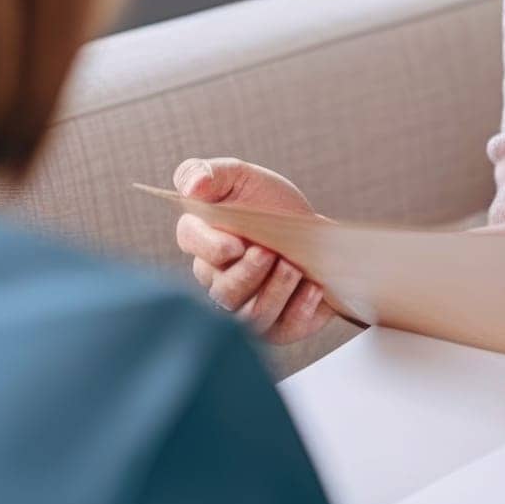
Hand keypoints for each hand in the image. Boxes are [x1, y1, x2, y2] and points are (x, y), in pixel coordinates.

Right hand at [172, 157, 334, 344]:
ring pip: (249, 317)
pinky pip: (282, 330)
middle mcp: (218, 280)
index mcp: (202, 240)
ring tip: (293, 268)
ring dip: (273, 293)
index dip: (210, 247)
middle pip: (222, 291)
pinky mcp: (277, 324)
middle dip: (248, 275)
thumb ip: (209, 173)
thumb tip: (192, 186)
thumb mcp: (241, 177)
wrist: (311, 230)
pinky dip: (299, 311)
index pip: (191, 243)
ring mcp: (246, 306)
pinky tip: (313, 288)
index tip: (235, 243)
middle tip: (271, 253)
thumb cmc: (267, 202)